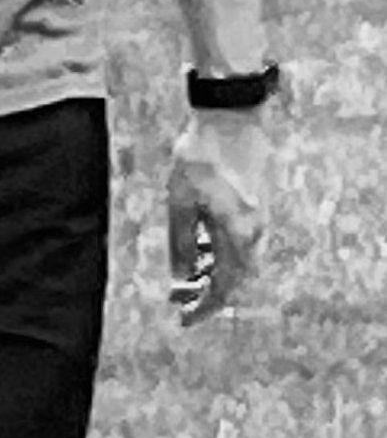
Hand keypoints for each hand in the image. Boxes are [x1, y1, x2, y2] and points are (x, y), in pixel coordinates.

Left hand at [167, 112, 274, 326]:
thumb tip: (181, 277)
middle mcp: (255, 232)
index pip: (225, 285)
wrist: (231, 117)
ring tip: (186, 279)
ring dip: (214, 274)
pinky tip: (200, 250)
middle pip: (236, 278)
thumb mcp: (179, 201)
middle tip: (182, 303)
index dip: (205, 306)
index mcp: (238, 234)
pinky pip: (241, 242)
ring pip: (239, 260)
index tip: (185, 320)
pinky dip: (221, 254)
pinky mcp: (256, 206)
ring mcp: (259, 219)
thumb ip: (181, 242)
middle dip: (209, 294)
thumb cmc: (200, 156)